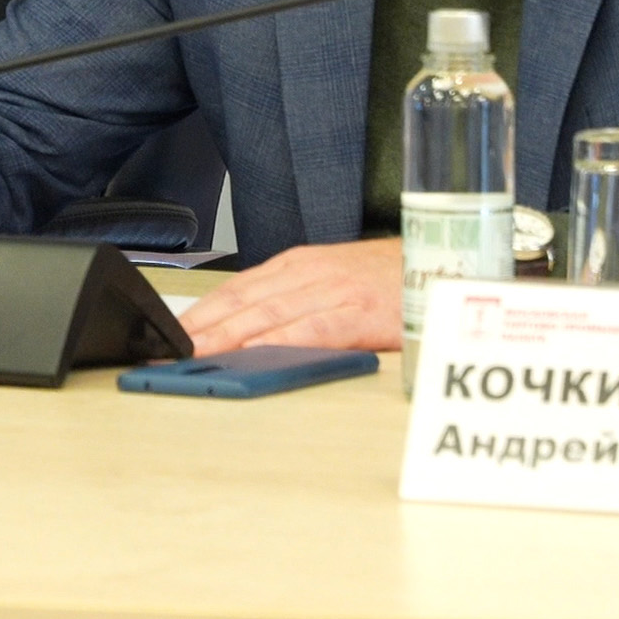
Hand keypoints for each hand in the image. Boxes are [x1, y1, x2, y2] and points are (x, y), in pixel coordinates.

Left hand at [183, 237, 403, 353]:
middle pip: (244, 302)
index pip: (238, 288)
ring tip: (196, 354)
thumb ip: (296, 299)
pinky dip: (278, 342)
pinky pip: (311, 329)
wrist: (448, 268)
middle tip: (170, 348)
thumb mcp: (335, 279)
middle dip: (204, 327)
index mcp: (300, 264)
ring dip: (228, 336)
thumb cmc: (392, 279)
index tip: (172, 333)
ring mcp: (335, 291)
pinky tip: (253, 354)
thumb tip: (251, 328)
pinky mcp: (360, 313)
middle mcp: (311, 273)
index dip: (202, 312)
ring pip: (268, 315)